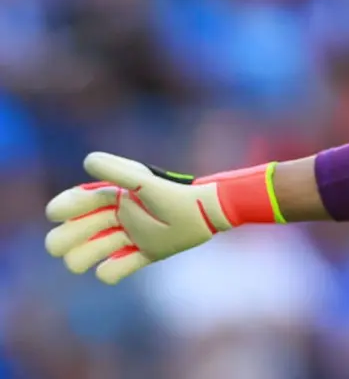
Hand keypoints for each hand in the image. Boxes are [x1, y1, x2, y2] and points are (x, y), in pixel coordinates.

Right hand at [44, 152, 232, 284]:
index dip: (65, 208)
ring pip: (91, 252)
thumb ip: (117, 172)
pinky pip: (117, 269)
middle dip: (66, 238)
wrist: (207, 213)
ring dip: (83, 257)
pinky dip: (110, 272)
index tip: (57, 213)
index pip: (77, 203)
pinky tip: (113, 267)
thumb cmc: (174, 194)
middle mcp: (118, 216)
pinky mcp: (146, 253)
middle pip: (77, 231)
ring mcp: (131, 236)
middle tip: (64, 246)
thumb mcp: (144, 183)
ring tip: (85, 261)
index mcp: (114, 196)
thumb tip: (87, 161)